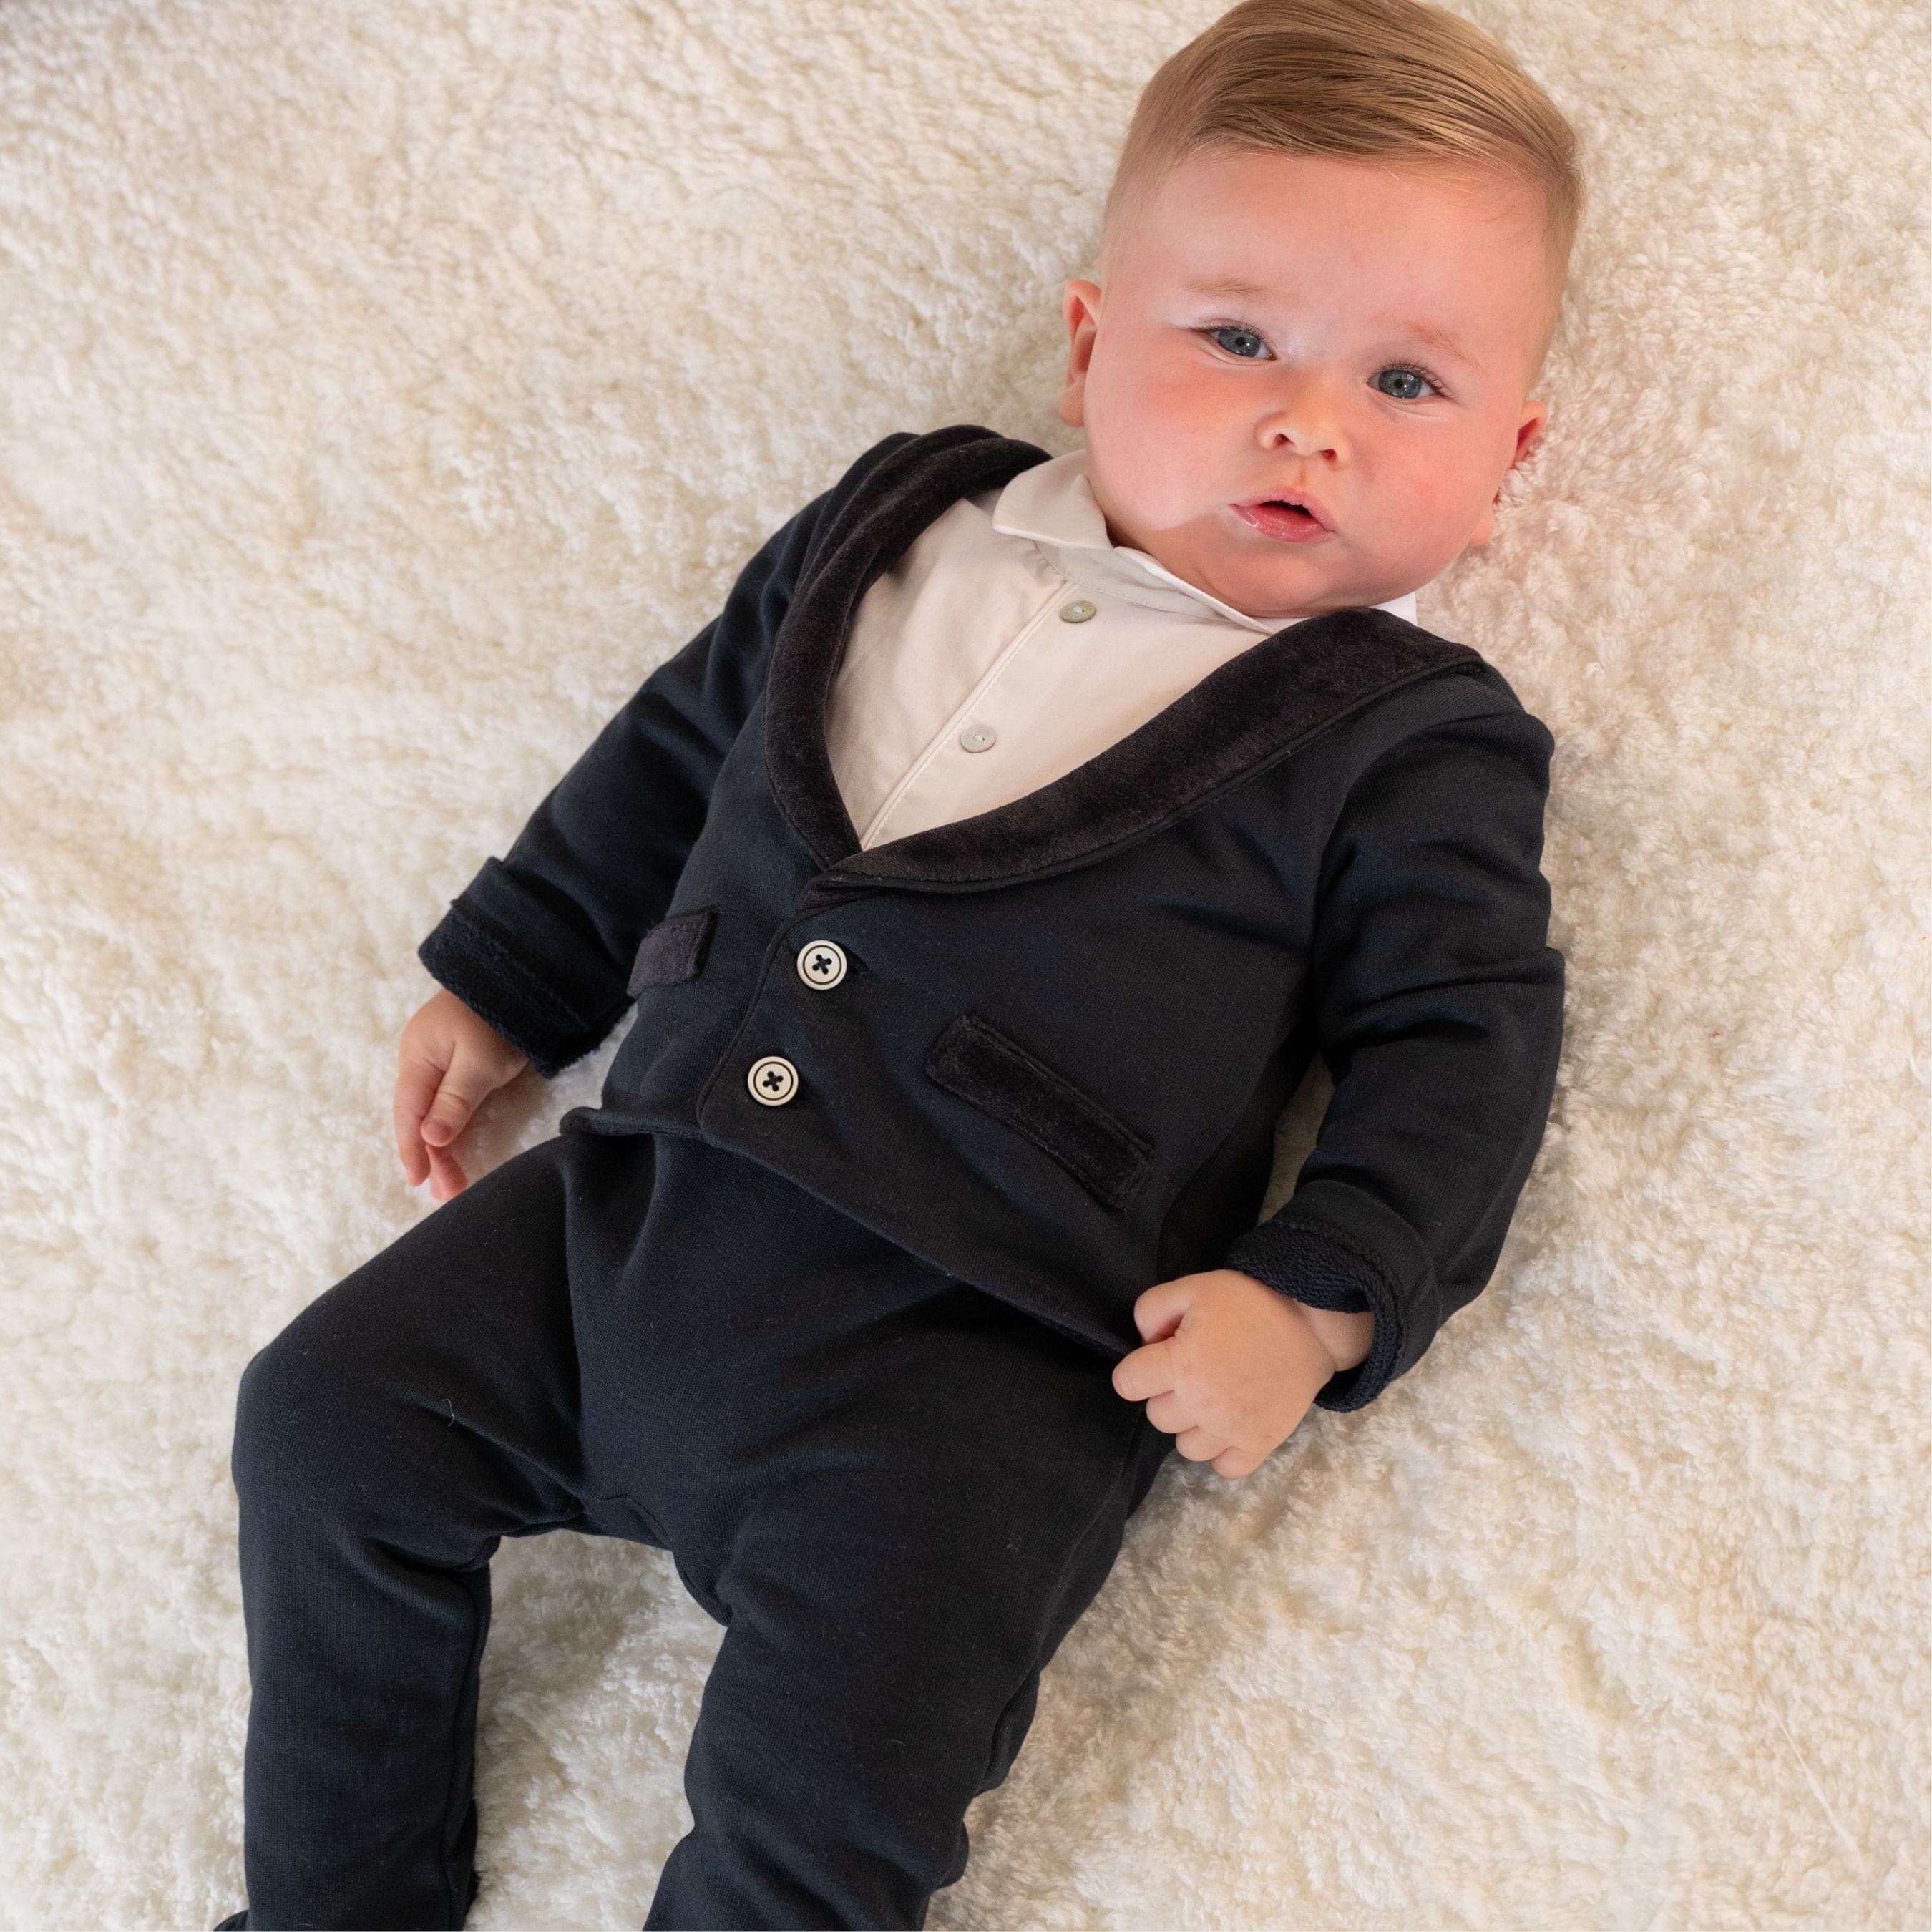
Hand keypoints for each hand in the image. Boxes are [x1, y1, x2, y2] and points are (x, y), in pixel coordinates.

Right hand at [393, 990, 529, 1200]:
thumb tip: (429, 1138)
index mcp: (417, 1057)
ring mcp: (442, 1063)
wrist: (520, 979)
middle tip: (446, 1192)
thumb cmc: (497, 1017)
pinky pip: (450, 1104)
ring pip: (436, 1114)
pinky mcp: (463, 1066)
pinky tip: (455, 1152)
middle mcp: (423, 1062)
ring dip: (443, 1147)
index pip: (409, 1112)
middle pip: (420, 1117)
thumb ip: (455, 1099)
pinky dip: (454, 1129)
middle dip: (431, 1156)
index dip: (412, 1148)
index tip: (419, 1181)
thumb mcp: (479, 1061)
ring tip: (452, 1185)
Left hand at [1111, 1269, 1363, 1479]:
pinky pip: (1225, 1468)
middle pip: (1156, 1416)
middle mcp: (1202, 1403)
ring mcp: (1232, 1428)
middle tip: (1193, 1371)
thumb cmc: (1248, 1301)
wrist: (1310, 1321)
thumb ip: (1151, 1310)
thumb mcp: (1191, 1287)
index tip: (1158, 1358)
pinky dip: (1223, 1452)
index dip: (1137, 1369)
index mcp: (1181, 1364)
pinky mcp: (1260, 1443)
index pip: (1127, 1384)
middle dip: (1166, 1393)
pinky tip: (1229, 1426)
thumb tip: (1144, 1344)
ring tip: (1212, 1398)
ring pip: (1185, 1447)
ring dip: (1192, 1425)